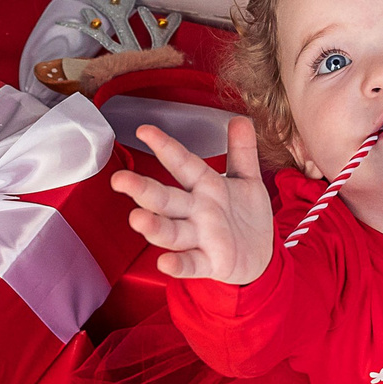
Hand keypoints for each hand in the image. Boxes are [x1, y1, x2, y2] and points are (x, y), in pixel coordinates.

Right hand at [111, 118, 274, 285]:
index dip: (165, 146)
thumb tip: (240, 118)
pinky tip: (165, 263)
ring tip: (138, 218)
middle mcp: (197, 211)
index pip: (183, 163)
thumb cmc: (246, 216)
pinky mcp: (210, 263)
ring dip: (155, 226)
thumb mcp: (247, 179)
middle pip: (166, 199)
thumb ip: (242, 150)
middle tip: (120, 180)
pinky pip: (191, 264)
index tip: (144, 130)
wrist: (262, 255)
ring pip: (172, 231)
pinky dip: (178, 265)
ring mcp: (200, 238)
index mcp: (206, 186)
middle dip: (143, 189)